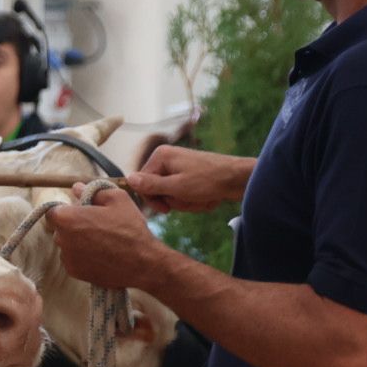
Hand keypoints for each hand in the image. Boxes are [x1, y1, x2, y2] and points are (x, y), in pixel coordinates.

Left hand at [47, 185, 163, 290]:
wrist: (142, 263)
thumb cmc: (130, 228)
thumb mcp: (118, 199)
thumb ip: (93, 191)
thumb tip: (76, 187)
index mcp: (67, 218)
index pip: (52, 211)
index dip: (66, 210)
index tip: (80, 211)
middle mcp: (61, 239)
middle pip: (59, 228)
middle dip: (72, 225)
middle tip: (96, 225)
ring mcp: (67, 257)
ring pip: (66, 244)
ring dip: (77, 240)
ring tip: (101, 240)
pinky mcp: (73, 272)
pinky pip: (72, 258)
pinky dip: (81, 255)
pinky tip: (100, 253)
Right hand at [126, 145, 253, 213]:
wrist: (239, 179)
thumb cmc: (208, 181)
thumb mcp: (176, 187)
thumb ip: (151, 185)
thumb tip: (127, 179)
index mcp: (161, 156)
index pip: (142, 183)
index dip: (153, 199)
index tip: (167, 209)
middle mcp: (168, 158)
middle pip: (158, 190)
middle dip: (175, 200)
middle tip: (190, 199)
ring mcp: (180, 167)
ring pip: (173, 195)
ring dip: (188, 202)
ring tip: (202, 198)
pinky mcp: (191, 175)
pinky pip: (184, 194)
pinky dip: (195, 200)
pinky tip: (208, 197)